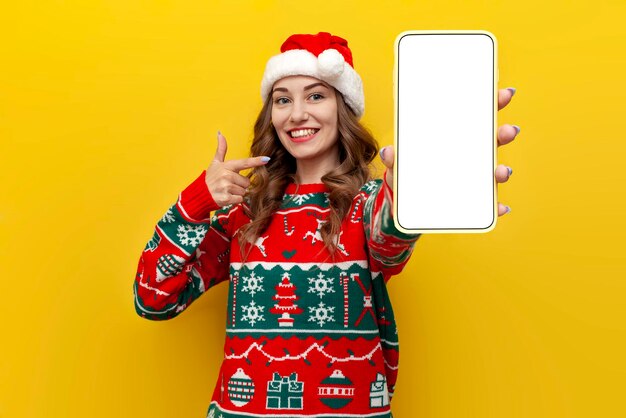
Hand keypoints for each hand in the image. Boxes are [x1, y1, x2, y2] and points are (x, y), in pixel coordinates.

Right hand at [205, 131, 268, 206]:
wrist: (200, 193)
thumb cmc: (211, 177)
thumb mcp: (215, 163)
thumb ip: (221, 149)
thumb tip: (220, 133)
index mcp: (227, 166)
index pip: (244, 163)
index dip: (256, 161)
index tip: (267, 159)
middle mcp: (227, 176)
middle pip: (247, 182)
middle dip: (240, 185)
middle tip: (229, 184)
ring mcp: (226, 187)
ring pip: (243, 191)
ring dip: (237, 193)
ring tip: (227, 191)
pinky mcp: (225, 198)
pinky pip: (239, 199)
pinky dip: (235, 200)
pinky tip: (226, 197)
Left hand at [379, 87, 519, 216]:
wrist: (404, 207)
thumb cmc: (406, 176)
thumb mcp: (397, 166)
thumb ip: (393, 159)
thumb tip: (388, 152)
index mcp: (455, 140)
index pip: (477, 117)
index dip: (492, 104)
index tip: (503, 94)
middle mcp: (469, 157)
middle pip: (492, 142)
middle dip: (503, 134)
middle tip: (508, 131)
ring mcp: (473, 179)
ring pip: (493, 171)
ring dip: (501, 171)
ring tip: (500, 171)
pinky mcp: (472, 203)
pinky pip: (488, 204)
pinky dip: (495, 206)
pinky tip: (499, 208)